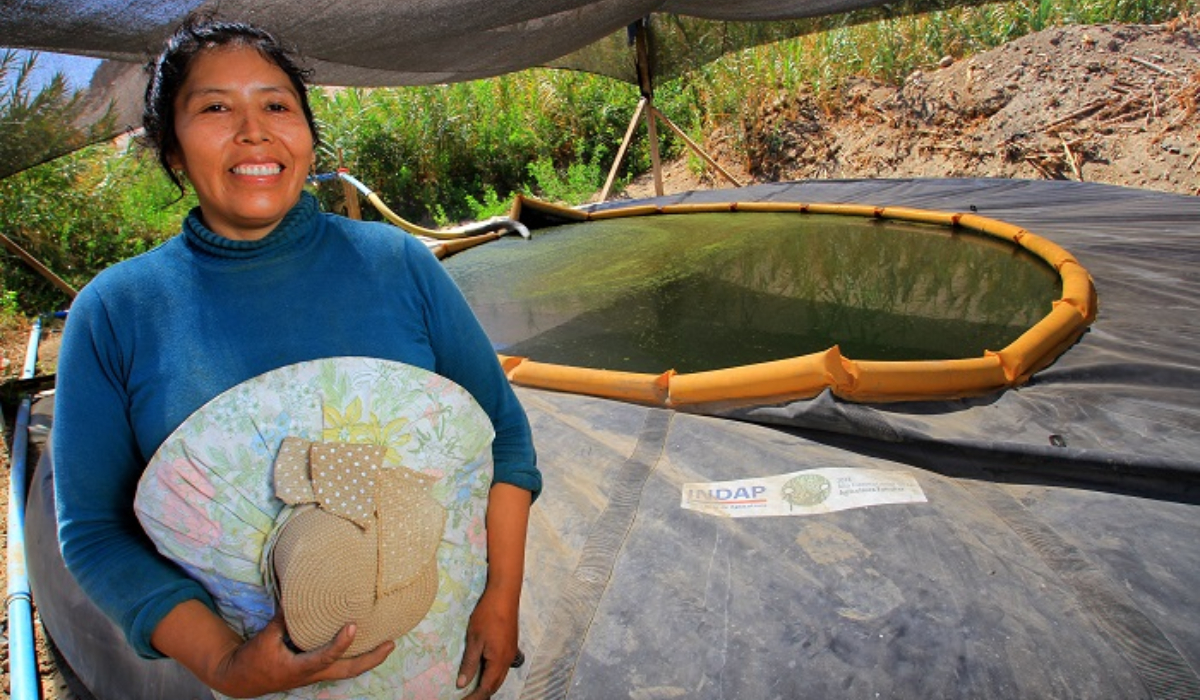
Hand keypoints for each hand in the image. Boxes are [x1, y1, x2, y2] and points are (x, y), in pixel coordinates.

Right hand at [153, 601, 393, 697]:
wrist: (242, 679)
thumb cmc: (253, 659)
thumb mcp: (265, 638)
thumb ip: (282, 619)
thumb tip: (296, 593)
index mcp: (300, 668)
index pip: (326, 657)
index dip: (341, 643)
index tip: (354, 626)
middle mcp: (313, 674)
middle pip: (349, 671)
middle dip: (371, 659)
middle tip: (391, 643)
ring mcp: (315, 675)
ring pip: (348, 671)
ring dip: (368, 659)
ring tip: (388, 644)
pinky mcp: (314, 671)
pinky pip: (341, 666)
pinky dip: (355, 657)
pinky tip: (366, 645)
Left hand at [456, 587, 519, 698]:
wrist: (504, 595)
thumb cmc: (487, 615)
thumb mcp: (474, 640)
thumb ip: (469, 664)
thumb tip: (461, 684)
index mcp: (498, 661)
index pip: (486, 688)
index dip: (475, 698)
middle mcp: (507, 660)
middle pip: (495, 685)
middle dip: (482, 695)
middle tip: (467, 698)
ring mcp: (511, 653)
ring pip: (500, 677)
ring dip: (488, 686)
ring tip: (474, 690)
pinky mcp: (511, 646)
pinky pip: (502, 668)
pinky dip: (493, 675)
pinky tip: (484, 672)